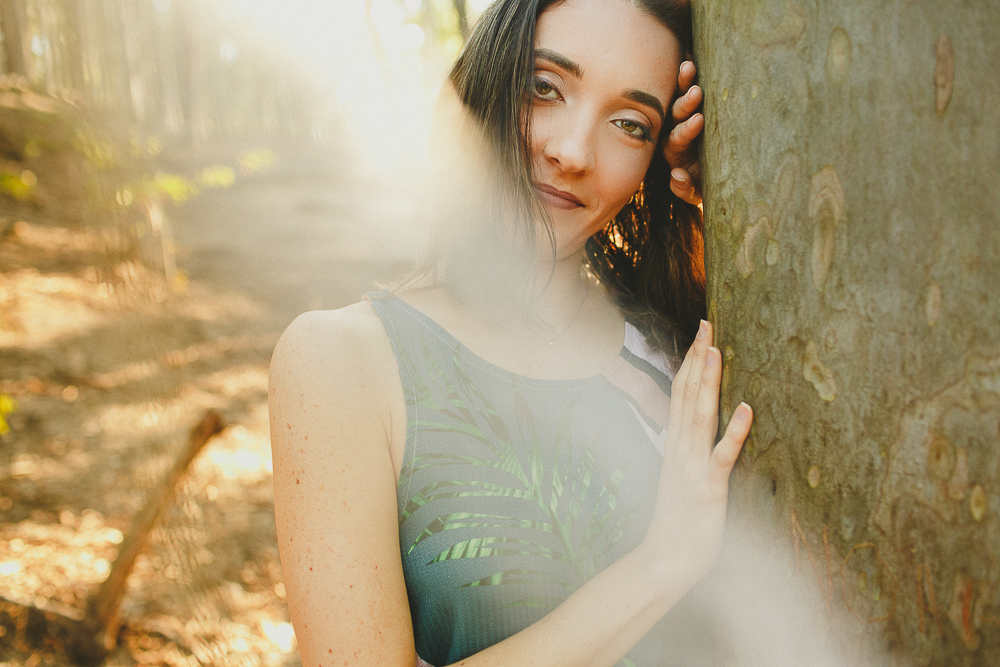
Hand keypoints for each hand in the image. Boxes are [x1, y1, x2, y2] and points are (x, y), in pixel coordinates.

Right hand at [643, 320, 751, 584]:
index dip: (690, 362)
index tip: (701, 334)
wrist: (665, 559)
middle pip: (686, 395)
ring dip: (708, 383)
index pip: (679, 394)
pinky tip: (745, 408)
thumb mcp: (680, 477)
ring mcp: (692, 467)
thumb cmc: (679, 521)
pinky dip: (733, 431)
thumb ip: (687, 450)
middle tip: (707, 325)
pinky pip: (722, 455)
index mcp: (675, 445)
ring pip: (700, 416)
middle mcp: (679, 449)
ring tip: (717, 351)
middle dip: (698, 359)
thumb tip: (695, 428)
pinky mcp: (708, 488)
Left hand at [663, 60, 703, 205]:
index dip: (685, 130)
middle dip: (684, 103)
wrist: (720, 177)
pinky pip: (689, 86)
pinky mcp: (696, 105)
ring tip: (690, 67)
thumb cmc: (707, 185)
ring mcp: (686, 116)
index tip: (698, 121)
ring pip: (680, 97)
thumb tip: (676, 176)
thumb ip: (686, 189)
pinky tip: (690, 55)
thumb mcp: (699, 192)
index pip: (676, 138)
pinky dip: (688, 73)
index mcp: (676, 150)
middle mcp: (677, 129)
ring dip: (684, 83)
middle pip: (675, 114)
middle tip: (695, 93)